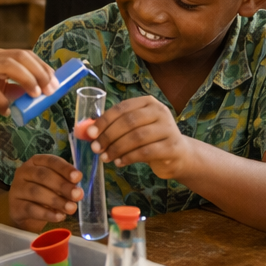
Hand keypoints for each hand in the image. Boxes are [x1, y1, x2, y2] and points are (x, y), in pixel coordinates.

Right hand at [0, 48, 54, 123]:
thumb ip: (17, 88)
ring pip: (8, 66)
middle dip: (39, 72)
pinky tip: (7, 111)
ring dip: (26, 79)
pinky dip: (3, 102)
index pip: (26, 54)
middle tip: (49, 89)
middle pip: (20, 56)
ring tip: (35, 95)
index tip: (55, 82)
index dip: (43, 67)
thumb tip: (43, 93)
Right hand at [9, 153, 81, 231]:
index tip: (78, 177)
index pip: (51, 161)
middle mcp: (24, 172)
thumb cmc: (45, 192)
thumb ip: (66, 183)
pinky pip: (30, 209)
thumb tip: (78, 190)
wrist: (26, 212)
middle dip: (62, 185)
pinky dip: (46, 214)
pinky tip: (59, 217)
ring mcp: (17, 188)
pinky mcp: (14, 206)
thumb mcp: (56, 184)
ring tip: (71, 208)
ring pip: (36, 192)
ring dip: (56, 200)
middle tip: (78, 195)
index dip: (65, 168)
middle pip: (43, 176)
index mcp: (36, 161)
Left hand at [84, 95, 198, 178]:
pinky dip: (128, 158)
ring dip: (117, 148)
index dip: (104, 120)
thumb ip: (114, 127)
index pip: (122, 108)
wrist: (179, 155)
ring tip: (105, 158)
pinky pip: (145, 152)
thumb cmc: (151, 140)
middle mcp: (160, 112)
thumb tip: (86, 130)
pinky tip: (119, 163)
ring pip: (137, 137)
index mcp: (148, 103)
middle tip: (95, 148)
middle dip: (108, 136)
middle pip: (129, 122)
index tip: (89, 133)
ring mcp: (168, 129)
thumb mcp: (135, 128)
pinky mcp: (172, 147)